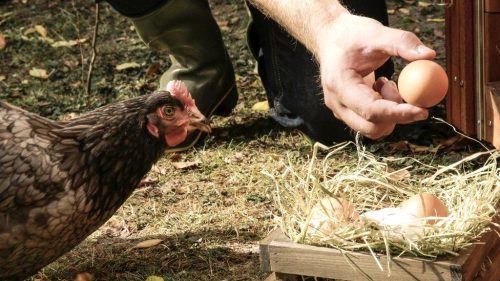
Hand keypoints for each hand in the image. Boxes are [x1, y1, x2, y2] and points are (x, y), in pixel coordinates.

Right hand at [317, 14, 435, 138]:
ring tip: (385, 84)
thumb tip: (429, 55)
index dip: (398, 114)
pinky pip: (370, 123)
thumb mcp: (376, 33)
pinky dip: (384, 111)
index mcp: (339, 85)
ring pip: (372, 129)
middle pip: (371, 128)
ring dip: (389, 113)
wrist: (331, 39)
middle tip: (402, 90)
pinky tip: (379, 89)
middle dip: (395, 115)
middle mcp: (337, 103)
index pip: (371, 110)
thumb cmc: (351, 35)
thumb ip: (402, 42)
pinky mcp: (347, 112)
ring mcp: (340, 110)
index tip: (423, 111)